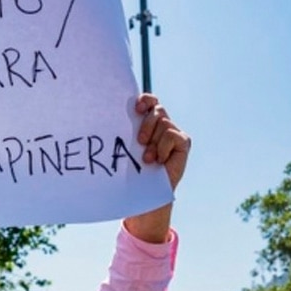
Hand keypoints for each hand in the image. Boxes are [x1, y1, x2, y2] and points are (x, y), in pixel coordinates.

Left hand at [124, 95, 191, 242]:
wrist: (146, 191)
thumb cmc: (132, 170)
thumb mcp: (127, 148)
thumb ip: (125, 131)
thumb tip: (108, 115)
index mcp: (147, 121)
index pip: (149, 100)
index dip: (145, 99)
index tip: (136, 108)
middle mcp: (162, 124)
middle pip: (157, 109)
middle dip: (146, 124)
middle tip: (139, 141)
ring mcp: (174, 132)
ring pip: (163, 123)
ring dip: (153, 142)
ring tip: (147, 159)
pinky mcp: (183, 142)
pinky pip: (171, 135)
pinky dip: (163, 147)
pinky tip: (160, 160)